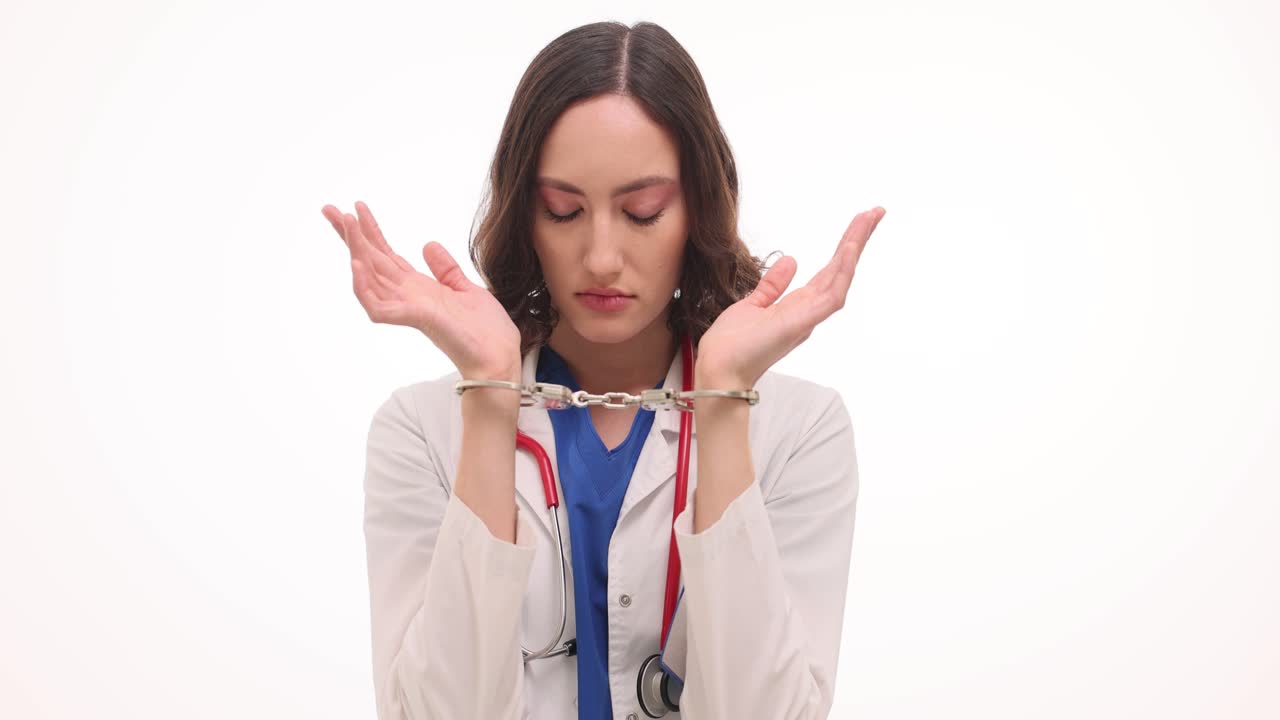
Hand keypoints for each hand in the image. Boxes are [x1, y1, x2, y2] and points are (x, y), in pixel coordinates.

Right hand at [322, 201, 521, 379]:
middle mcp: (407, 296)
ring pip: (370, 277)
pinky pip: (378, 306)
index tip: (357, 207)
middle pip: (371, 260)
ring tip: (346, 224)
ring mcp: (408, 308)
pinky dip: (364, 287)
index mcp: (418, 288)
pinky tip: (357, 264)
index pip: (386, 255)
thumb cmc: (485, 330)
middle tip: (329, 208)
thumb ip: (445, 268)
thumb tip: (427, 244)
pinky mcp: (415, 319)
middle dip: (350, 235)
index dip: (371, 231)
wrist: (499, 356)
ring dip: (356, 250)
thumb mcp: (466, 288)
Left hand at [695, 206, 885, 387]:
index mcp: (798, 307)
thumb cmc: (731, 344)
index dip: (844, 248)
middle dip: (858, 239)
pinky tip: (850, 247)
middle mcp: (809, 311)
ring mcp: (809, 317)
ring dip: (856, 247)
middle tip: (875, 212)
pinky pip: (831, 294)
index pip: (828, 272)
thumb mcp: (752, 304)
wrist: (719, 368)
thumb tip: (792, 260)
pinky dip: (842, 270)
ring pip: (842, 277)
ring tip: (869, 218)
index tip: (858, 223)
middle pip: (841, 270)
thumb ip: (773, 285)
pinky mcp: (803, 322)